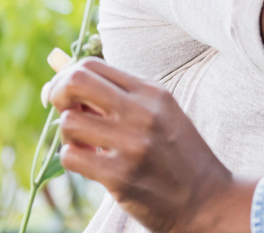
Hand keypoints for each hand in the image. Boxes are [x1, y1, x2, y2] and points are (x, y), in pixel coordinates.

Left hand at [45, 58, 254, 232]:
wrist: (206, 199)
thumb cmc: (176, 153)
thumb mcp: (157, 112)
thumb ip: (114, 92)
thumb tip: (57, 64)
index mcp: (152, 91)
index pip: (92, 64)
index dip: (67, 77)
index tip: (67, 97)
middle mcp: (143, 112)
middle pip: (76, 81)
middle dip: (58, 95)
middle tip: (66, 113)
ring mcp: (133, 144)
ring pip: (68, 122)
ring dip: (68, 135)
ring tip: (86, 145)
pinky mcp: (121, 176)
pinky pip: (71, 156)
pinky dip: (73, 159)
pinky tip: (92, 164)